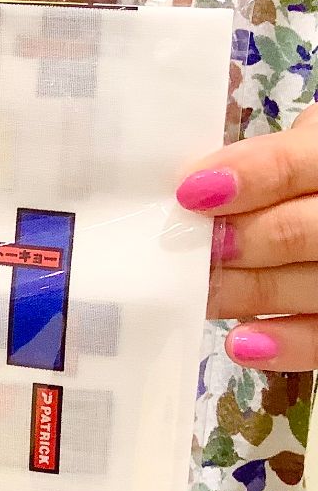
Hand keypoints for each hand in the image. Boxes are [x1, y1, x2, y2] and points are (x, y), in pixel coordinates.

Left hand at [181, 104, 317, 370]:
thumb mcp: (304, 145)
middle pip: (297, 232)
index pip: (298, 165)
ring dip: (244, 292)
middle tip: (186, 249)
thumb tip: (194, 183)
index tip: (188, 191)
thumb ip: (263, 160)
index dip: (244, 178)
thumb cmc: (312, 174)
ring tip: (200, 294)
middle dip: (237, 241)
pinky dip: (286, 345)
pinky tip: (241, 343)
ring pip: (309, 286)